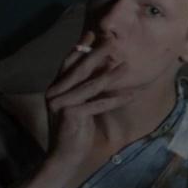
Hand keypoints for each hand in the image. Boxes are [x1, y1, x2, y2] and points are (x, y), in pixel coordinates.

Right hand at [42, 30, 134, 170]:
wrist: (65, 155)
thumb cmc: (75, 128)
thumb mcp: (79, 103)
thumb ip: (84, 86)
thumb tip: (103, 65)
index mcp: (55, 87)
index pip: (68, 62)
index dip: (81, 47)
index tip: (94, 33)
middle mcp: (55, 92)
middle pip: (80, 69)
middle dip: (98, 54)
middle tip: (113, 41)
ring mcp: (61, 103)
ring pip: (91, 85)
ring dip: (112, 75)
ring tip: (128, 65)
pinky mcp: (71, 114)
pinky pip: (99, 103)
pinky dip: (117, 99)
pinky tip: (133, 93)